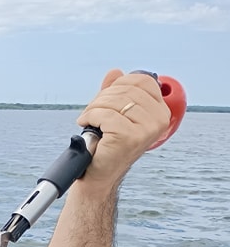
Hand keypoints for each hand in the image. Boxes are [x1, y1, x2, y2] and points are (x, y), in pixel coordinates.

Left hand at [75, 70, 170, 192]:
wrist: (98, 174)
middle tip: (91, 112)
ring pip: (114, 101)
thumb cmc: (107, 145)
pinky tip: (87, 125)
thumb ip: (117, 92)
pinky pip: (104, 115)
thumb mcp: (114, 114)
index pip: (142, 81)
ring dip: (93, 108)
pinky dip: (90, 117)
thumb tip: (115, 72)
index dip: (118, 84)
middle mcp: (159, 119)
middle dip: (101, 98)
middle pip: (125, 89)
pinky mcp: (129, 136)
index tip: (105, 98)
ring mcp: (146, 129)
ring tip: (88, 119)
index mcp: (160, 111)